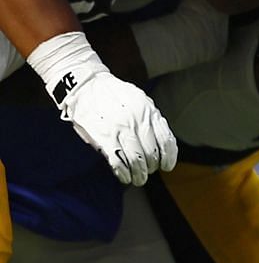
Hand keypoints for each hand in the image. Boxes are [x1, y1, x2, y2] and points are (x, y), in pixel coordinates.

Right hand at [60, 71, 177, 185]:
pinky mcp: (103, 137)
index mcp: (148, 111)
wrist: (85, 84)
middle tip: (148, 171)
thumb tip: (159, 143)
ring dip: (139, 174)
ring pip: (137, 160)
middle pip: (152, 153)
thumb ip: (149, 119)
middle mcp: (137, 121)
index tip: (167, 166)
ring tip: (138, 179)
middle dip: (151, 167)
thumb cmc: (113, 94)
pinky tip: (124, 177)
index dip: (169, 157)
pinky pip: (118, 162)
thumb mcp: (138, 100)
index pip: (166, 140)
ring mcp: (120, 129)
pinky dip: (123, 173)